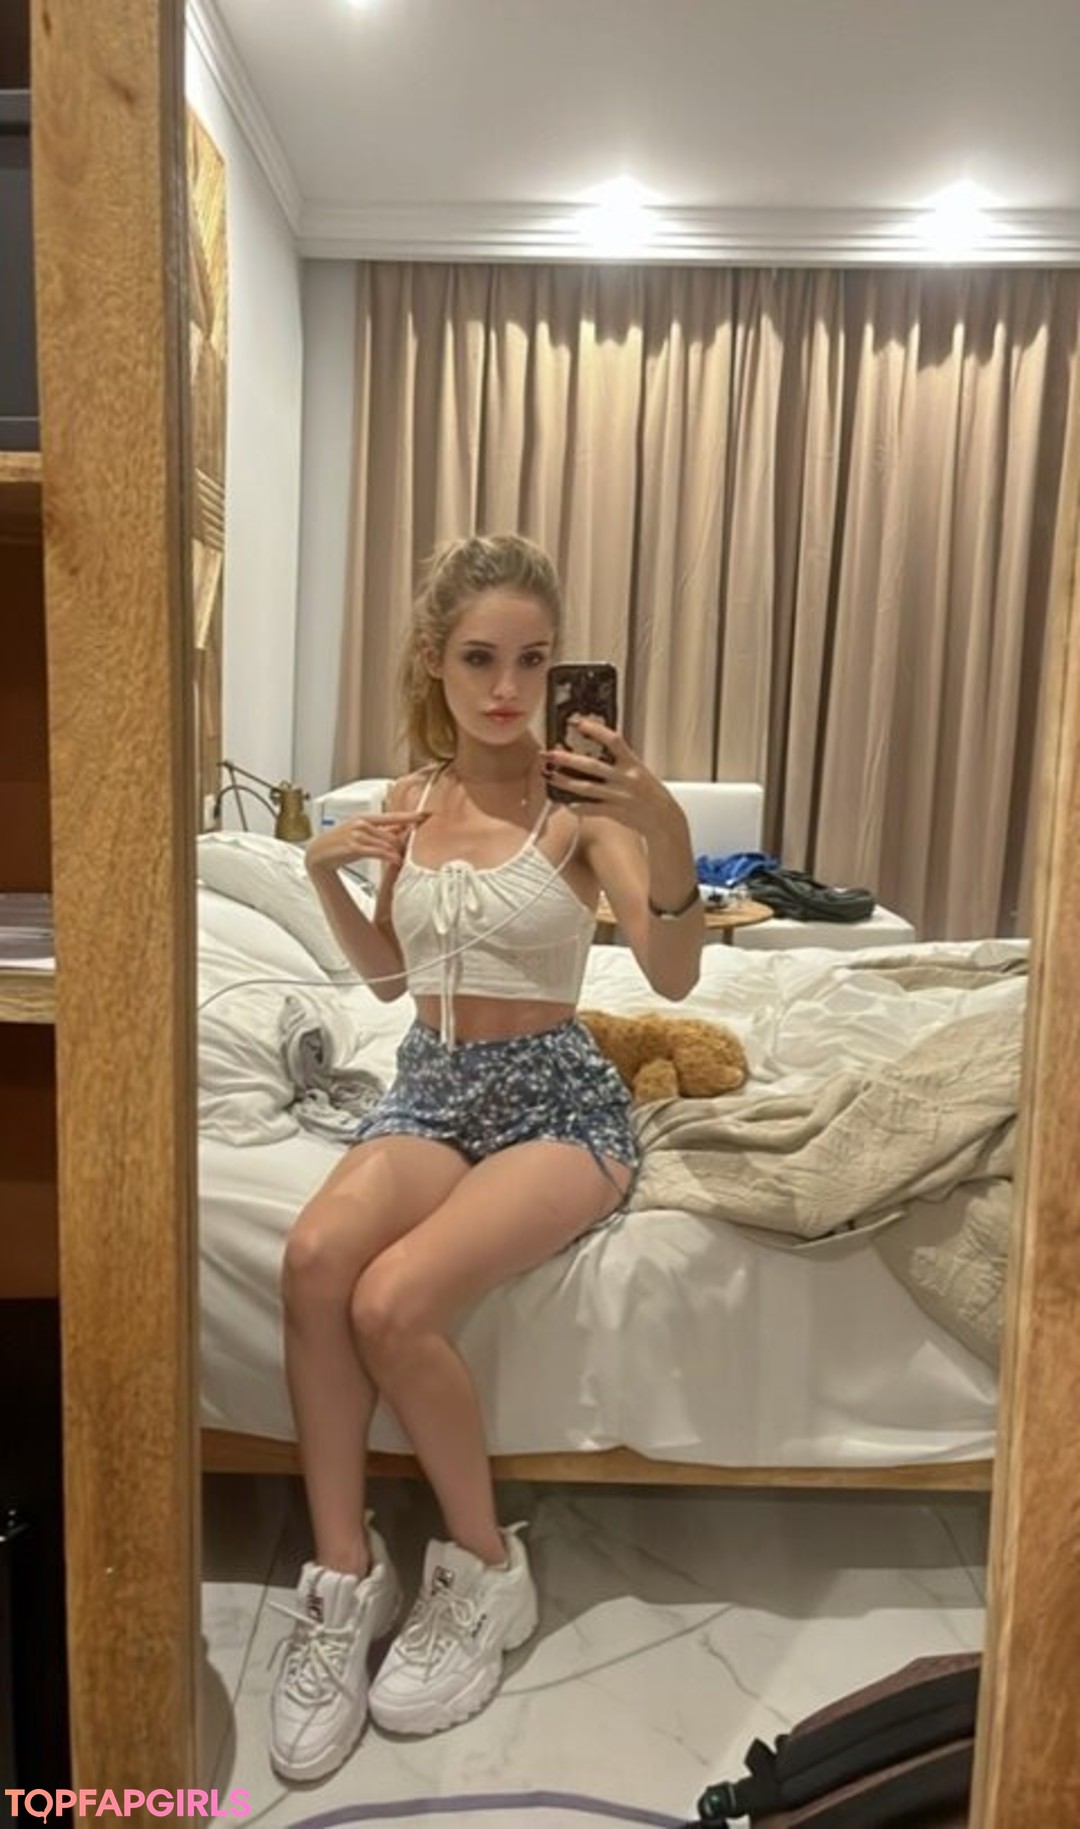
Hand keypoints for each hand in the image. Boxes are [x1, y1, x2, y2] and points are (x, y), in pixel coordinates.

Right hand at [305, 811, 429, 887]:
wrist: (317, 854)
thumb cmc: (338, 845)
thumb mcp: (360, 834)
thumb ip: (379, 832)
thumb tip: (400, 830)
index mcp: (364, 818)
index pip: (393, 816)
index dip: (411, 816)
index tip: (427, 814)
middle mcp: (362, 823)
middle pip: (393, 834)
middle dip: (403, 845)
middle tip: (410, 853)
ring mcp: (357, 834)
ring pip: (387, 843)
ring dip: (397, 853)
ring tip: (401, 860)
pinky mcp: (354, 846)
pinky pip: (379, 852)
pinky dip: (390, 857)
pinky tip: (396, 861)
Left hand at [542, 718, 681, 839]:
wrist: (665, 819)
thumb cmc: (650, 793)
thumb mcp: (639, 771)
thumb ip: (619, 761)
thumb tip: (595, 749)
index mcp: (633, 764)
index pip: (613, 741)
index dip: (595, 730)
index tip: (577, 722)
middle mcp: (625, 779)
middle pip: (592, 766)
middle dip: (567, 759)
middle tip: (549, 753)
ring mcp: (620, 796)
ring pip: (587, 788)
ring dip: (565, 782)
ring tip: (549, 776)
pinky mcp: (616, 813)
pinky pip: (592, 810)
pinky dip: (577, 807)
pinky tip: (565, 803)